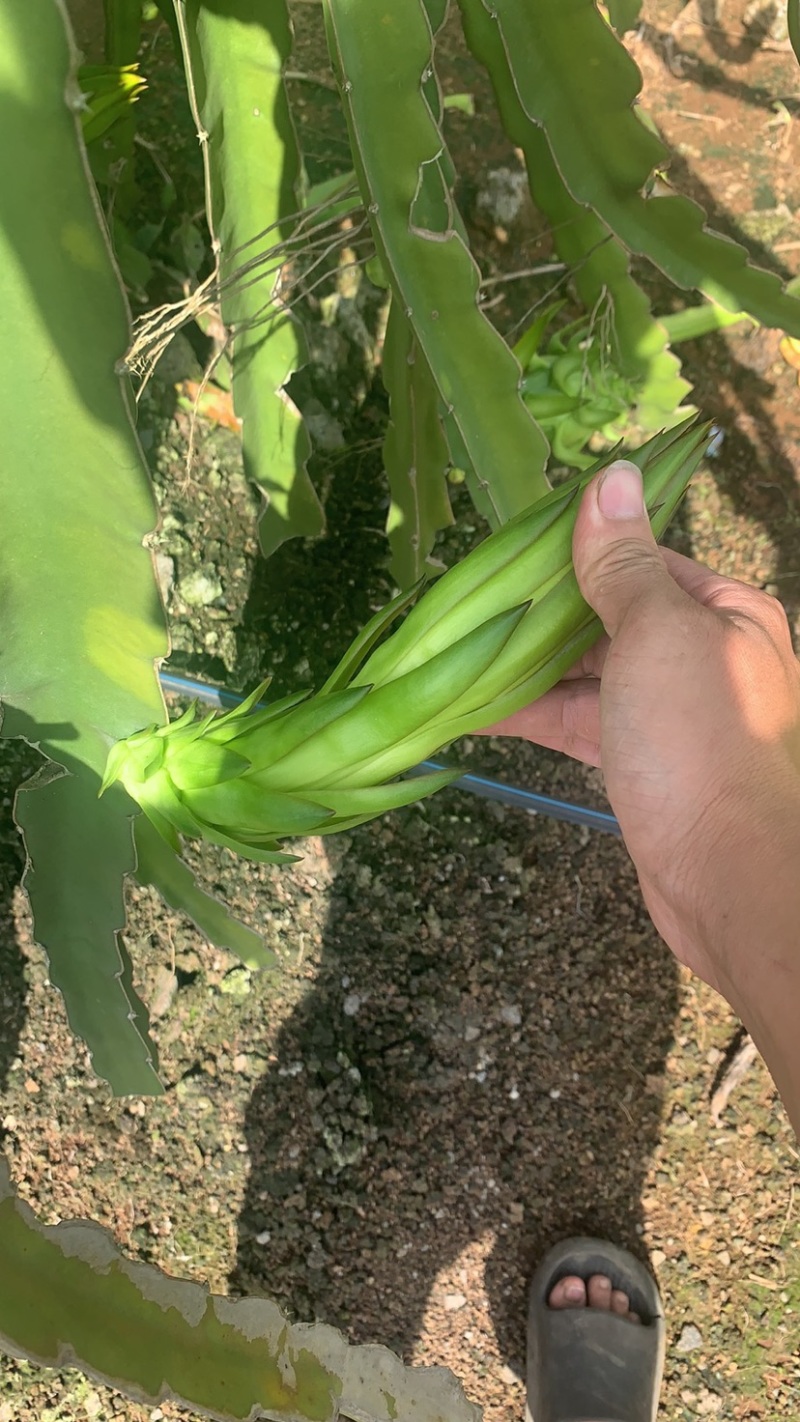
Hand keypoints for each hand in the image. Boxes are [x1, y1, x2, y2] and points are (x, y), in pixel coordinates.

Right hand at [487, 460, 799, 997]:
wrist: (730, 878)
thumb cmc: (700, 741)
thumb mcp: (657, 633)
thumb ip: (624, 562)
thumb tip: (614, 473)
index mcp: (723, 610)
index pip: (640, 557)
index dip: (574, 550)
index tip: (505, 545)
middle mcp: (701, 655)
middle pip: (606, 616)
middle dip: (538, 612)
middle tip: (462, 601)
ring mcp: (670, 713)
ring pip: (586, 673)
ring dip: (524, 666)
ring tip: (452, 652)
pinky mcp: (641, 765)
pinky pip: (578, 723)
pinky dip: (532, 714)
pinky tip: (473, 709)